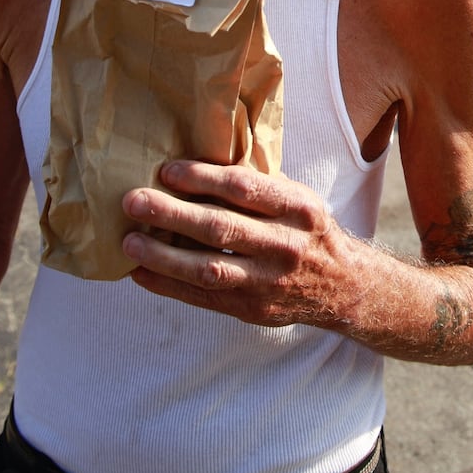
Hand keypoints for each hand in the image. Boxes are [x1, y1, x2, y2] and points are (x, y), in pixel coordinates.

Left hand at [121, 160, 351, 327]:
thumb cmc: (306, 231)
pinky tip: (141, 273)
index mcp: (296, 208)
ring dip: (163, 256)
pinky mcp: (253, 309)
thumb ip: (256, 185)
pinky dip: (169, 286)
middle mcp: (284, 245)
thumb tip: (196, 163)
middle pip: (220, 228)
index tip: (167, 170)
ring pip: (208, 269)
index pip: (244, 189)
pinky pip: (203, 298)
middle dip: (171, 214)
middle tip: (133, 202)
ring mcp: (268, 282)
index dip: (202, 178)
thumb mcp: (297, 199)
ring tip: (130, 242)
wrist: (343, 286)